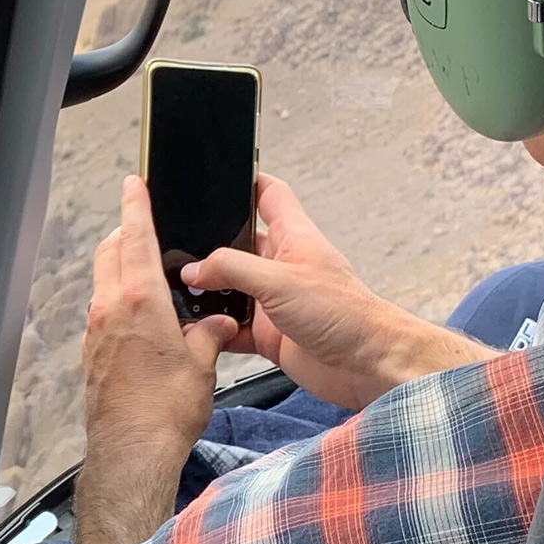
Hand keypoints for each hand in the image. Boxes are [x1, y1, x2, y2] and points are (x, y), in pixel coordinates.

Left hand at [79, 176, 238, 491]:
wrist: (132, 452)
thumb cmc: (167, 410)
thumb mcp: (202, 365)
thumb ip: (209, 335)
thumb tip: (219, 325)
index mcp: (140, 300)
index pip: (136, 236)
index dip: (136, 205)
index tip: (134, 183)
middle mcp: (111, 308)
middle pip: (111, 252)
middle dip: (127, 233)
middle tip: (147, 226)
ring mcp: (96, 331)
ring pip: (104, 281)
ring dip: (121, 267)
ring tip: (151, 274)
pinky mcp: (92, 354)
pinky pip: (103, 311)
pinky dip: (118, 300)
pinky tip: (142, 318)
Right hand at [182, 173, 480, 409]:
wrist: (367, 366)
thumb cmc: (344, 314)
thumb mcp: (279, 280)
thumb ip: (232, 269)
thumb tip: (193, 269)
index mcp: (292, 237)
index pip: (268, 195)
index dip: (246, 182)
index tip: (215, 177)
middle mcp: (281, 266)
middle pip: (237, 245)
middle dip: (208, 247)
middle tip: (175, 247)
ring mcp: (275, 301)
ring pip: (230, 289)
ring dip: (208, 294)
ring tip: (177, 292)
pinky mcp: (270, 334)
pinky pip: (233, 328)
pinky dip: (215, 330)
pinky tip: (197, 331)